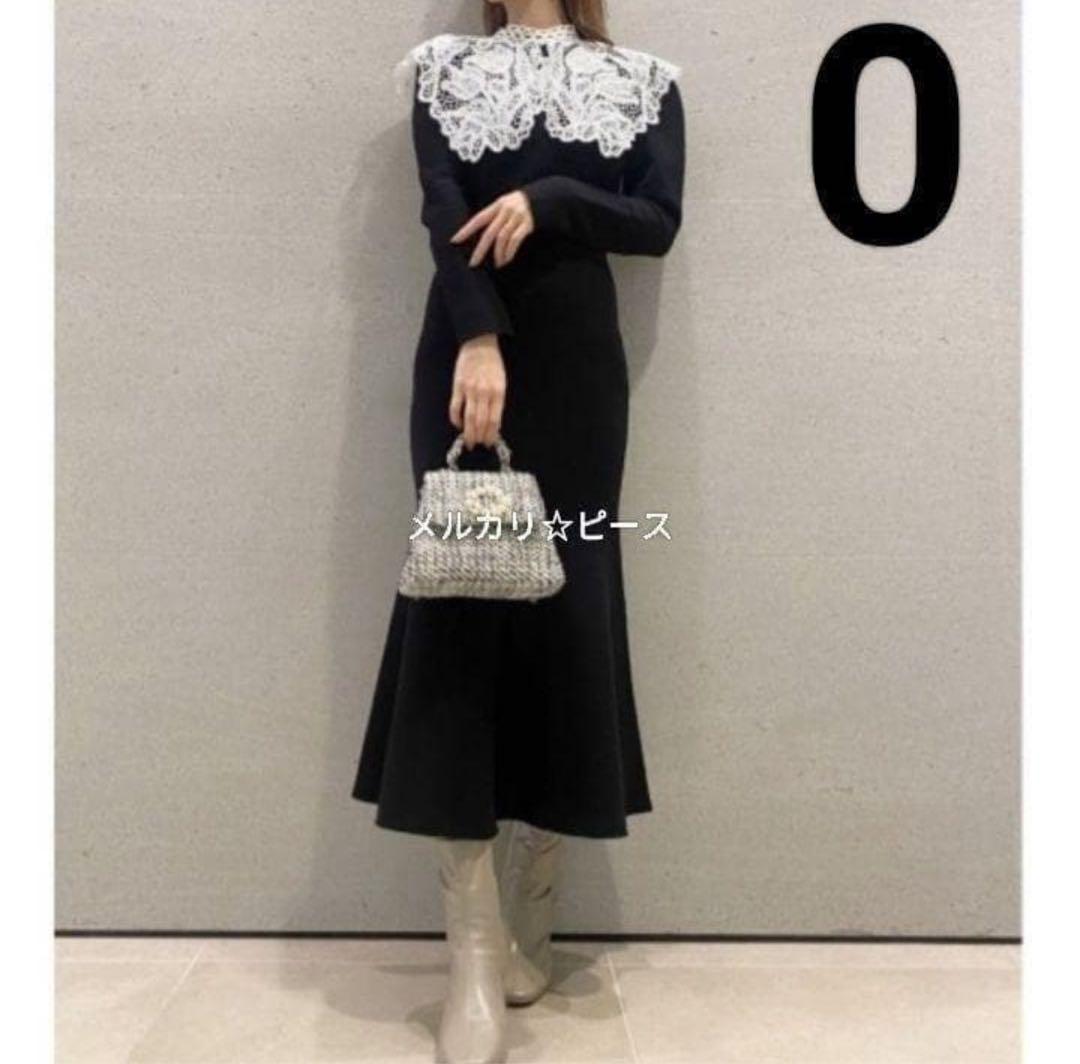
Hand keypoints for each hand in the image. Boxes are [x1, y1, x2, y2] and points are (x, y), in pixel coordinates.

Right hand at [449, 333, 506, 447]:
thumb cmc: (492, 363)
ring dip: (469, 432)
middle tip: (478, 444)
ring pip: (469, 417)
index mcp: (498, 392)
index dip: (491, 434)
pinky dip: (456, 419)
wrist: (479, 344)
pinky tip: (458, 425)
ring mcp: (470, 390)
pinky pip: (455, 407)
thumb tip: (493, 422)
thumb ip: (497, 400)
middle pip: (481, 421)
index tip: (490, 442)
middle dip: (480, 436)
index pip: (494, 420)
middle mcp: (484, 392)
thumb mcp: (501, 381)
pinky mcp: (458, 386)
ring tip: (469, 441)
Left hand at [451, 190, 534, 268]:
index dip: (466, 230)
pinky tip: (507, 260)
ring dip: (498, 254)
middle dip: (480, 250)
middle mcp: (505, 210)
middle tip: (473, 264)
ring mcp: (517, 217)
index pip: (478, 219)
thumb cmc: (520, 205)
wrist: (544, 198)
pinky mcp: (528, 224)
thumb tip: (480, 235)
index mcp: (497, 205)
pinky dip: (510, 251)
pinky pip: (516, 240)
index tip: (454, 241)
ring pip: (502, 238)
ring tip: (497, 264)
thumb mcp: (505, 205)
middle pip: (489, 232)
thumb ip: (494, 216)